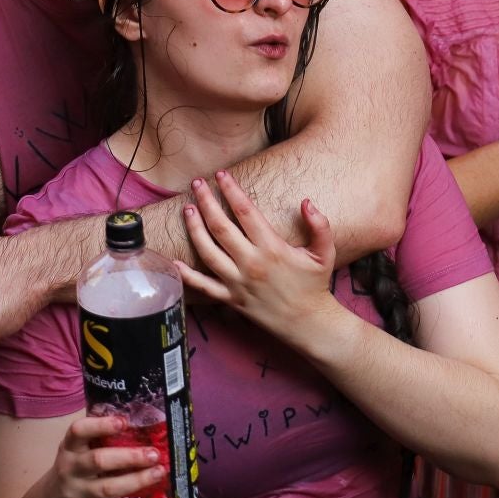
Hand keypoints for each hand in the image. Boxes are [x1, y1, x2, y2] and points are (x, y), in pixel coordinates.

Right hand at [47, 415, 163, 497]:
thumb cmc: (73, 469)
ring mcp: (77, 494)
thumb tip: (136, 419)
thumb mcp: (75, 450)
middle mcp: (70, 470)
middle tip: (154, 454)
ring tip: (159, 472)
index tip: (124, 422)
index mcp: (69, 448)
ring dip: (137, 481)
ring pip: (108, 488)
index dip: (100, 425)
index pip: (78, 431)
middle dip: (129, 457)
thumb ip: (96, 437)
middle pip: (99, 461)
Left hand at [178, 172, 344, 341]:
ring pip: (208, 251)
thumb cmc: (314, 285)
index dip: (231, 190)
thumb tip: (306, 202)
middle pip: (220, 227)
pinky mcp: (231, 299)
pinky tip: (174, 261)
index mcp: (272, 248)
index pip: (245, 212)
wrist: (308, 322)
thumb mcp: (324, 253)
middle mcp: (251, 263)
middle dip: (206, 202)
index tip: (221, 175)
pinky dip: (187, 275)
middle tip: (197, 184)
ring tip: (187, 209)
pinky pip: (204, 287)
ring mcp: (238, 282)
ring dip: (194, 228)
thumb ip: (320, 225)